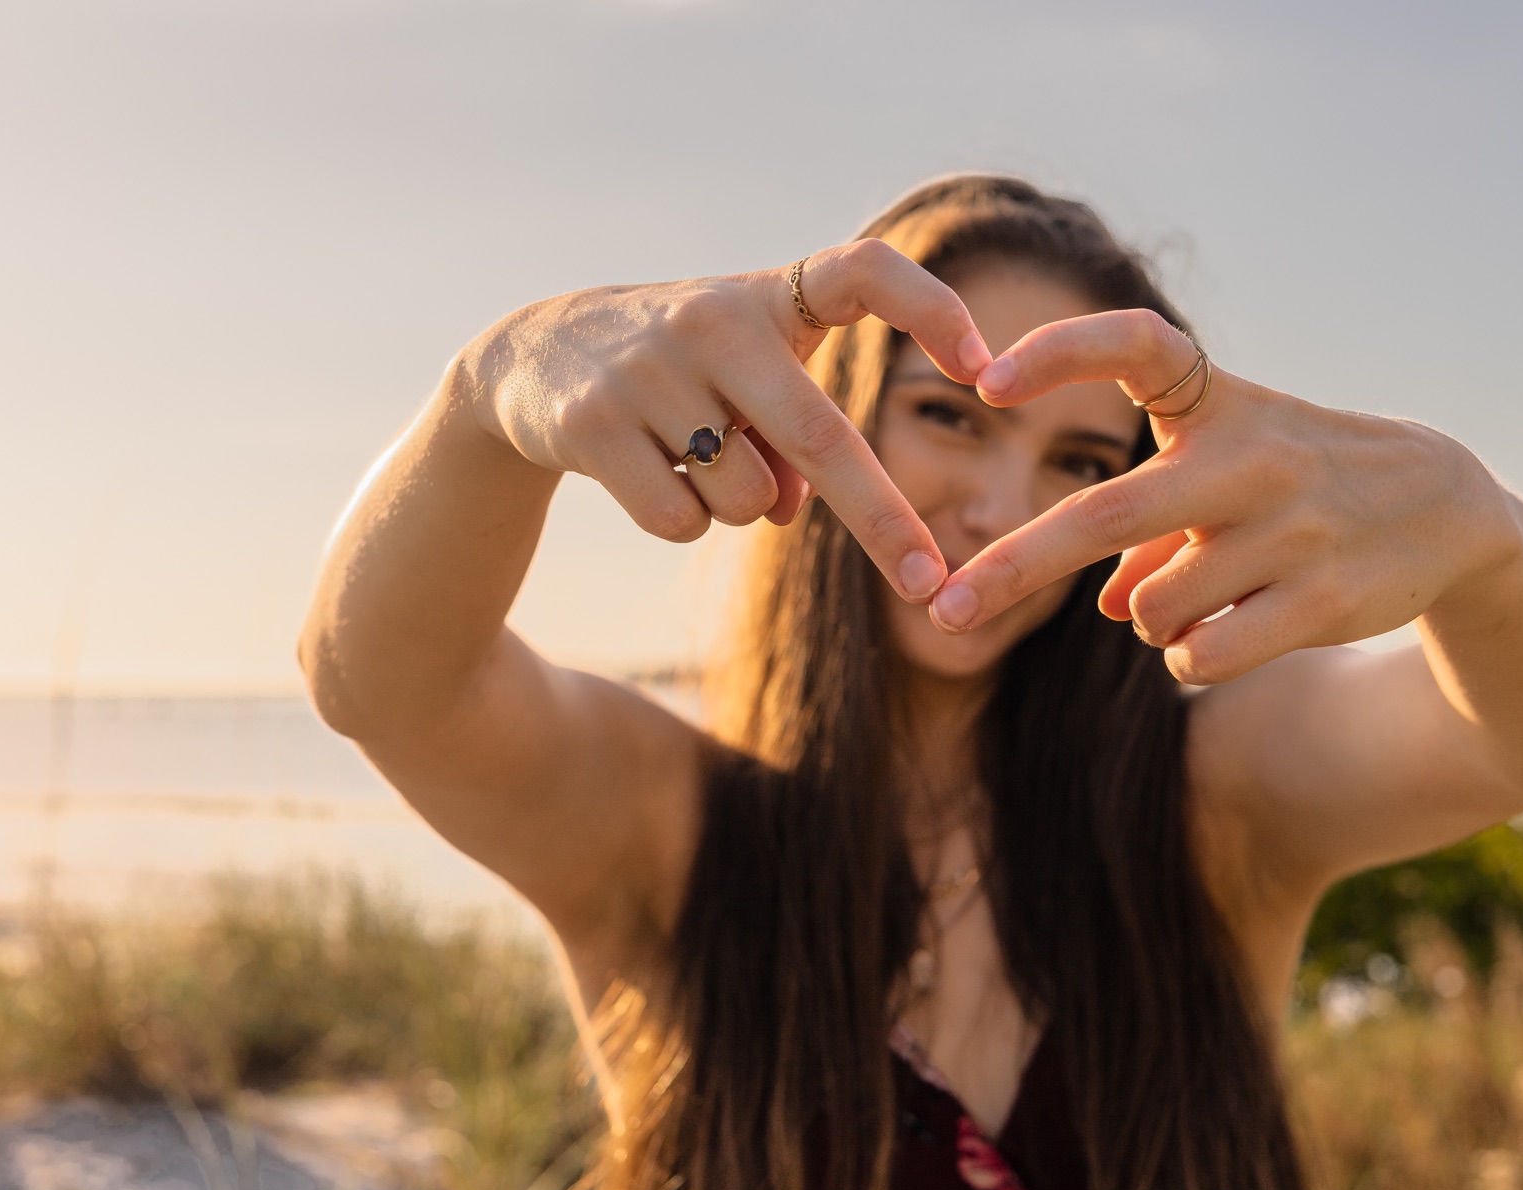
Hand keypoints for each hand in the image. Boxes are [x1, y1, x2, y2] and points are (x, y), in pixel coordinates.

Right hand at [461, 240, 992, 601]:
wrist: (533, 359)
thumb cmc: (686, 371)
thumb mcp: (748, 382)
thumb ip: (794, 439)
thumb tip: (795, 510)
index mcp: (772, 296)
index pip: (867, 271)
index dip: (933, 310)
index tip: (989, 369)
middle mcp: (715, 319)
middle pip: (824, 437)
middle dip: (884, 522)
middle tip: (929, 585)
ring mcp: (648, 368)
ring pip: (746, 497)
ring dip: (740, 507)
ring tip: (693, 455)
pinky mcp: (591, 423)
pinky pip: (680, 520)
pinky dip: (679, 520)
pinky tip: (645, 470)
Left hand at [929, 309, 1522, 682]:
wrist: (1445, 509)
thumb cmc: (1299, 481)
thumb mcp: (1226, 475)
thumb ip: (1152, 533)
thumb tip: (1110, 609)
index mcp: (1219, 402)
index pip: (1135, 346)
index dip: (1059, 353)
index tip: (986, 381)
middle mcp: (1251, 456)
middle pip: (1104, 516)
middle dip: (1011, 568)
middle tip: (942, 612)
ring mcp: (1290, 529)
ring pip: (1151, 611)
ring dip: (1150, 621)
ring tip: (1205, 596)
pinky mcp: (1322, 598)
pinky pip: (1200, 655)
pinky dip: (1190, 657)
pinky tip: (1235, 629)